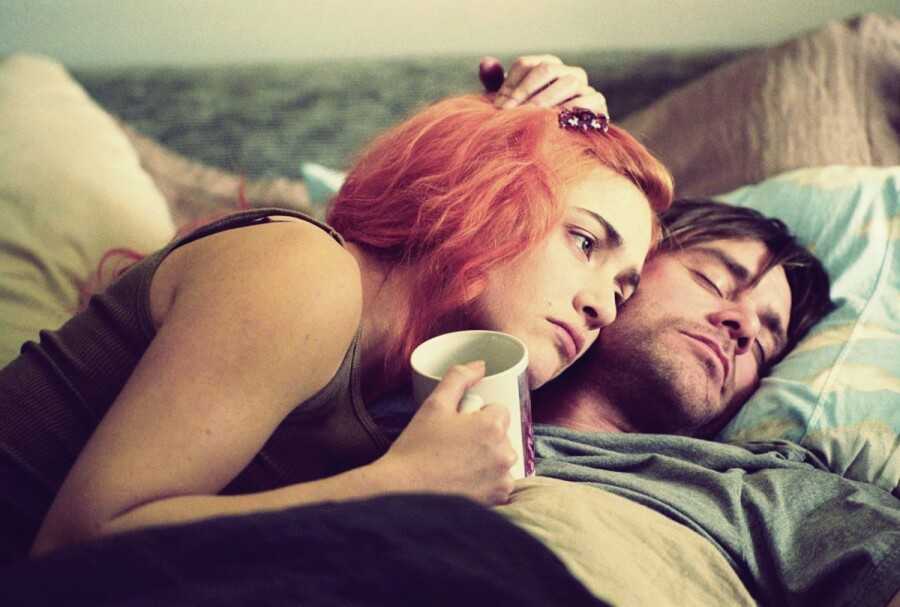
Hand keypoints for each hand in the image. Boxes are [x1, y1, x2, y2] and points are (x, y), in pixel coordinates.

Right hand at [376, 361, 515, 505]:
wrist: (403, 491)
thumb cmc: (417, 448)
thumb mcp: (434, 404)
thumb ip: (459, 378)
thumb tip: (480, 365)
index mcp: (493, 426)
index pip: (498, 411)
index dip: (477, 416)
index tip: (458, 426)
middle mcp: (504, 453)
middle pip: (502, 436)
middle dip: (484, 438)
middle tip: (454, 446)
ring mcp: (503, 479)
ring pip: (501, 460)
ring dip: (487, 460)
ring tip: (457, 465)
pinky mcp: (498, 499)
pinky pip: (500, 483)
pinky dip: (488, 482)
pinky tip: (464, 482)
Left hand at [479, 55, 608, 116]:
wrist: (562, 149)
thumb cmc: (532, 123)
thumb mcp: (512, 105)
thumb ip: (496, 84)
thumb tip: (485, 64)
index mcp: (547, 66)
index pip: (526, 65)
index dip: (510, 84)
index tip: (498, 106)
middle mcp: (567, 71)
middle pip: (546, 68)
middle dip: (526, 91)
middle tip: (511, 113)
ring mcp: (584, 86)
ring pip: (567, 82)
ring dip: (545, 100)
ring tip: (531, 117)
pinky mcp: (597, 104)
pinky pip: (586, 102)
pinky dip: (568, 112)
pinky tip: (553, 123)